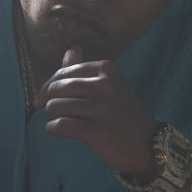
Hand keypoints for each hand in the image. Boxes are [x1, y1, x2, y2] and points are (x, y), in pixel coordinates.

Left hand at [38, 45, 158, 178]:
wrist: (146, 143)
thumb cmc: (121, 113)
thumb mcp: (109, 85)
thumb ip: (85, 69)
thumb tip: (71, 49)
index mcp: (106, 69)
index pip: (63, 72)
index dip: (48, 86)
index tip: (44, 97)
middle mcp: (105, 86)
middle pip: (57, 88)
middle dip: (47, 101)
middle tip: (49, 111)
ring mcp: (102, 109)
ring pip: (55, 106)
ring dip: (50, 117)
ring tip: (58, 122)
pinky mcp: (97, 132)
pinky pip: (61, 125)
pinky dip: (52, 129)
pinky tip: (57, 131)